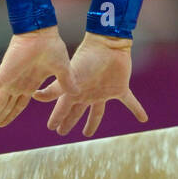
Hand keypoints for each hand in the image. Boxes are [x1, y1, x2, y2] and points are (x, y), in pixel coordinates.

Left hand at [0, 27, 75, 131]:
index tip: (4, 123)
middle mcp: (17, 83)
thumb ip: (66, 83)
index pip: (19, 103)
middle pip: (5, 106)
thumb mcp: (63, 70)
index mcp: (30, 83)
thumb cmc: (52, 46)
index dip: (11, 114)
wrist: (42, 32)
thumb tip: (76, 93)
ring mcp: (8, 80)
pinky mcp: (2, 76)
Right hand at [33, 33, 147, 137]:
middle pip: (77, 112)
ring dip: (92, 123)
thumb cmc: (87, 59)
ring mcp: (103, 92)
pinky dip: (137, 109)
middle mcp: (88, 93)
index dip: (58, 118)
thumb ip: (54, 89)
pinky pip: (129, 102)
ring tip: (88, 133)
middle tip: (62, 132)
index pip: (64, 109)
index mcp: (76, 91)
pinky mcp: (120, 88)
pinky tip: (143, 118)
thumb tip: (34, 96)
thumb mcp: (69, 77)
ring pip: (97, 112)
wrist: (107, 45)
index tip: (52, 127)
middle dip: (70, 122)